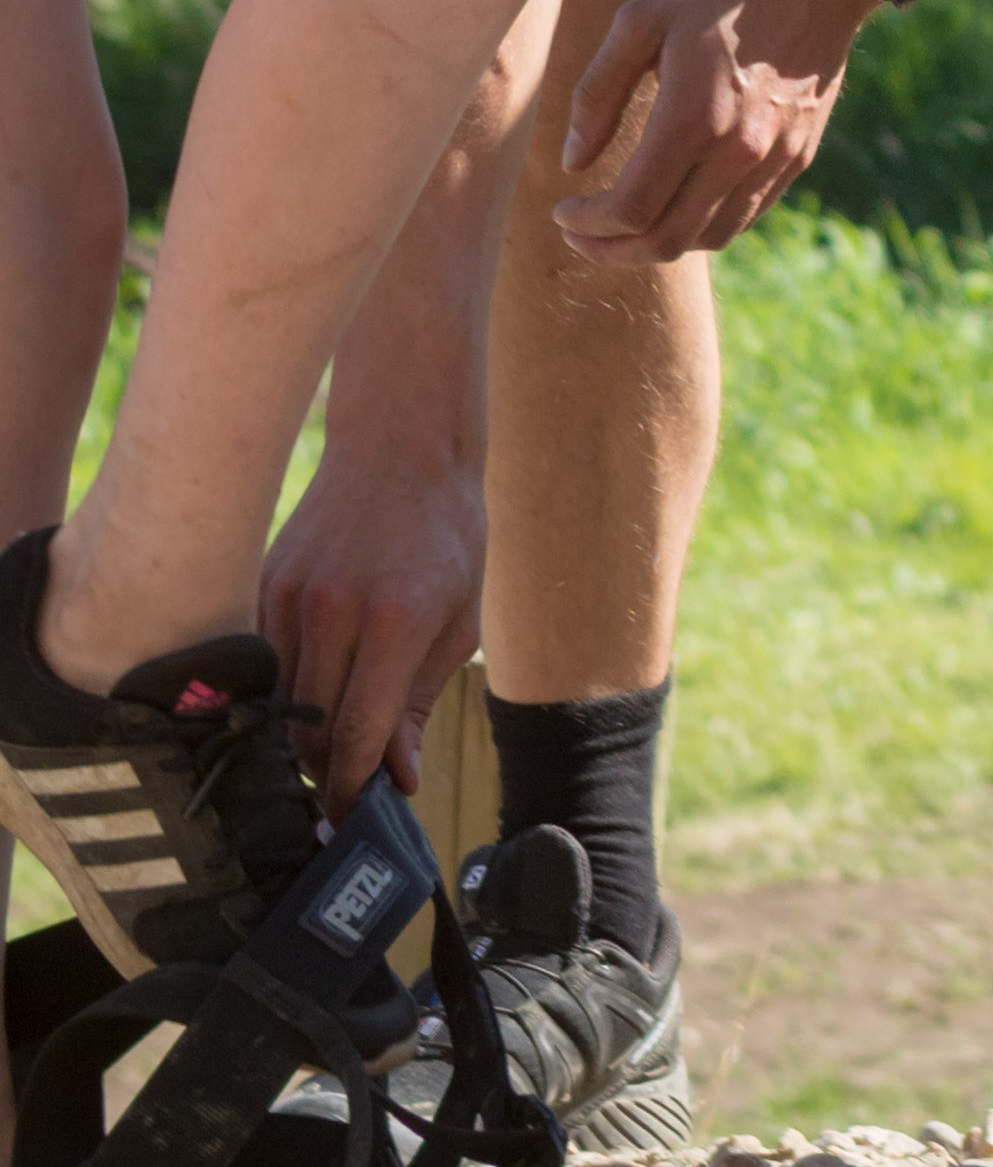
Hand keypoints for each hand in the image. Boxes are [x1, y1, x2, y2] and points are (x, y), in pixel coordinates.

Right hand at [264, 444, 484, 812]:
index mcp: (395, 619)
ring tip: (332, 739)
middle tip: (347, 784)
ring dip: (301, 736)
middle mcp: (334, 608)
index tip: (350, 818)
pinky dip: (283, 692)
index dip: (348, 790)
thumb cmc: (445, 537)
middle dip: (326, 772)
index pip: (354, 736)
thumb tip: (395, 779)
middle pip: (308, 732)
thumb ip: (418, 705)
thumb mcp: (456, 622)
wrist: (402, 446)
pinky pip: (264, 666)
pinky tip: (312, 687)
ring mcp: (291, 594)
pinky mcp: (265, 583)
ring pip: (278, 705)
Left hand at [551, 0, 876, 264]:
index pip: (631, 209)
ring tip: (626, 225)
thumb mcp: (641, 20)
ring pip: (708, 238)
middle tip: (581, 234)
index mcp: (695, 114)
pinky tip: (678, 200)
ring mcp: (775, 158)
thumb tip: (572, 163)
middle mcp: (739, 149)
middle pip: (666, 241)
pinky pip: (744, 217)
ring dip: (657, 244)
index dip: (587, 224)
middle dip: (612, 250)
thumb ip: (598, 94)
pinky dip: (702, 226)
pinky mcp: (798, 155)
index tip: (564, 212)